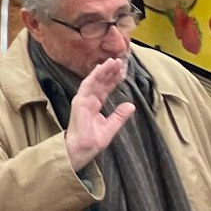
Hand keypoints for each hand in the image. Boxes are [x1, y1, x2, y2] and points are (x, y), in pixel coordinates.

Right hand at [65, 56, 136, 170]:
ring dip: (103, 70)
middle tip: (119, 60)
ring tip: (113, 61)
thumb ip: (120, 116)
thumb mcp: (111, 127)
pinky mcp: (79, 101)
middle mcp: (88, 100)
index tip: (122, 71)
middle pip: (100, 83)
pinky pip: (87, 86)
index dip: (113, 80)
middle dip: (110, 72)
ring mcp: (83, 100)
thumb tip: (131, 105)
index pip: (105, 89)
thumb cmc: (92, 141)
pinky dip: (94, 76)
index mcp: (95, 106)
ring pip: (94, 81)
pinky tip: (101, 68)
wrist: (81, 150)